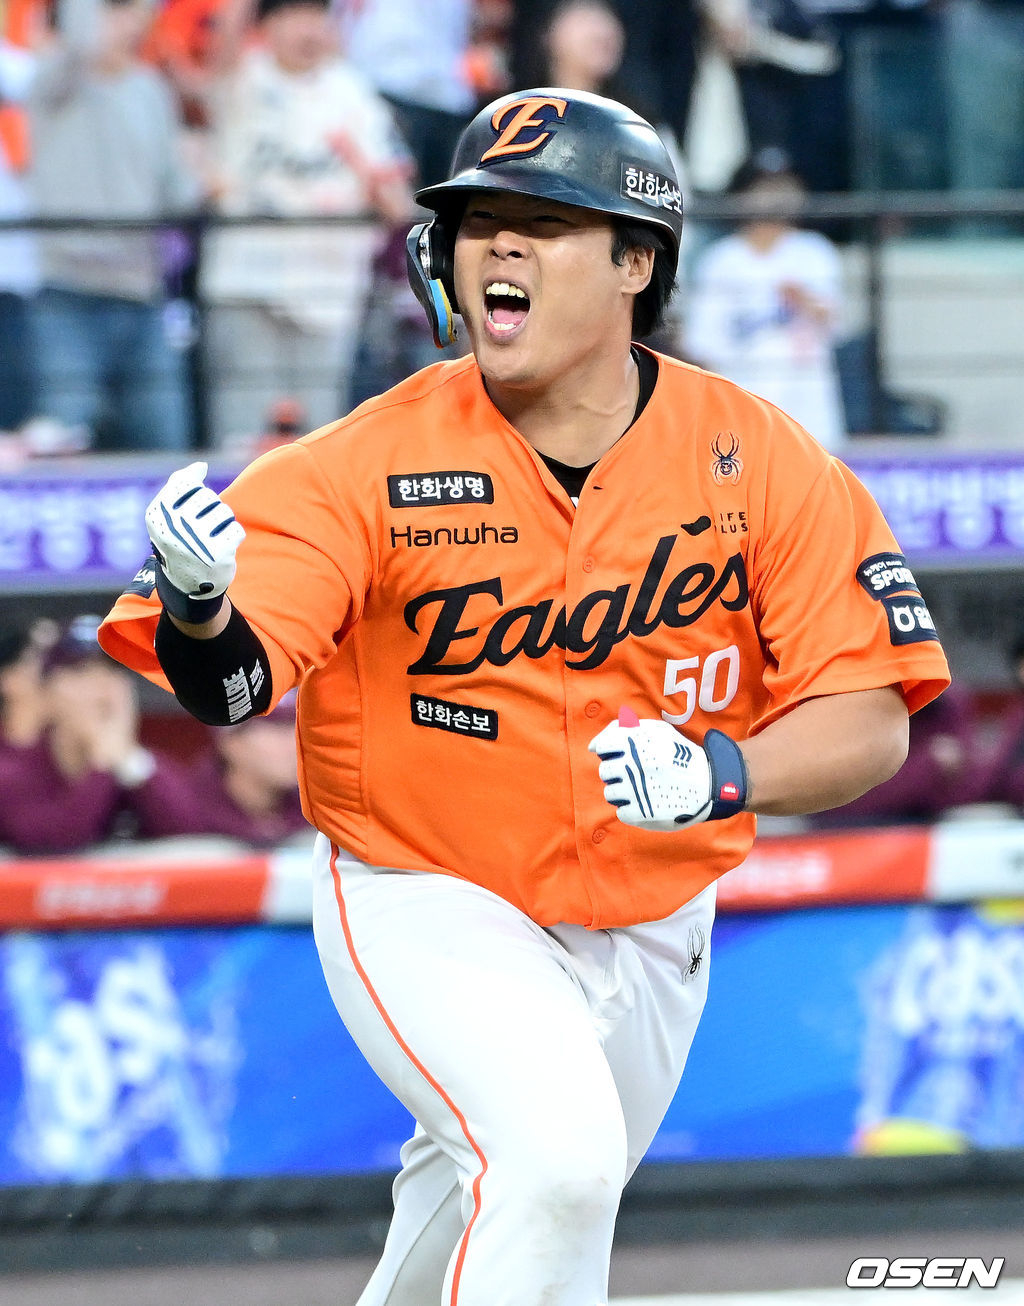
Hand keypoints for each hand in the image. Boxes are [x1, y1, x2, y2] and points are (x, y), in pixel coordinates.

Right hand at [145, 461, 244, 621]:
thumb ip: (181, 485)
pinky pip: (236, 530)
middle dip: (211, 509)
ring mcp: (195, 541)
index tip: (192, 509)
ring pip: (225, 512)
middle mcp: (173, 527)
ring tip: (212, 537)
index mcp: (157, 515)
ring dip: (224, 523)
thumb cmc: (180, 541)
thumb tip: (201, 466)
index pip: (186, 483)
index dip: (196, 492)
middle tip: (203, 528)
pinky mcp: (218, 554)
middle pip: (208, 497)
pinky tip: (222, 548)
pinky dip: (233, 537)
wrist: (188, 585)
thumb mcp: (169, 514)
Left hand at [588, 707, 747, 830]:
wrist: (709, 784)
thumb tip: (595, 744)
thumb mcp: (658, 730)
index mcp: (638, 742)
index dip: (608, 751)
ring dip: (623, 792)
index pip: (603, 746)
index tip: (617, 755)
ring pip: (610, 793)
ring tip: (643, 790)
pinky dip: (632, 809)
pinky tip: (648, 803)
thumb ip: (625, 729)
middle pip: (605, 771)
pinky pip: (621, 812)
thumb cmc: (679, 756)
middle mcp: (635, 764)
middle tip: (638, 775)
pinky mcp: (643, 812)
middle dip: (618, 773)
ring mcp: (638, 790)